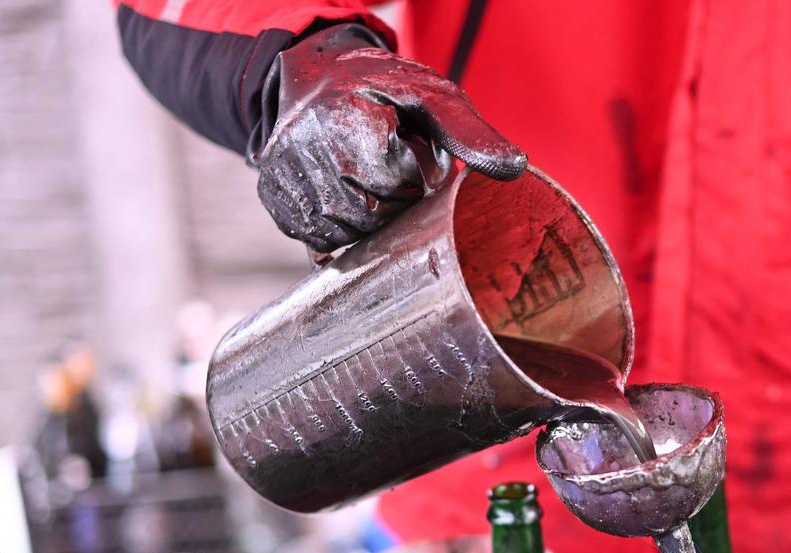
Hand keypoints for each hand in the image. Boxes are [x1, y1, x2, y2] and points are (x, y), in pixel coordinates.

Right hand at [253, 24, 526, 252]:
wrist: (313, 75)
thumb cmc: (379, 86)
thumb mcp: (432, 96)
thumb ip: (471, 134)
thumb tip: (515, 168)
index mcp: (347, 120)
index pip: (399, 187)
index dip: (417, 177)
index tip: (410, 151)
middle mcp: (306, 150)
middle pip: (374, 216)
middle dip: (396, 200)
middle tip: (392, 166)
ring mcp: (285, 177)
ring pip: (347, 233)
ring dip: (371, 218)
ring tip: (369, 176)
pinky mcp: (275, 198)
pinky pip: (319, 239)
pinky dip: (343, 228)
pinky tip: (348, 195)